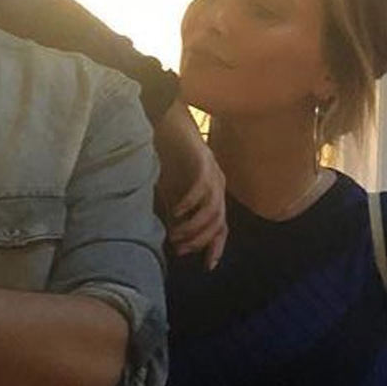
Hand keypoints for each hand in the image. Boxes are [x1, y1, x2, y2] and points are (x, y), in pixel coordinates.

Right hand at [153, 99, 226, 268]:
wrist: (166, 118)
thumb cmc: (167, 153)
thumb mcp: (172, 187)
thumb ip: (175, 209)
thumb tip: (171, 233)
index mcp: (213, 192)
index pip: (220, 226)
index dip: (215, 247)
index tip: (207, 266)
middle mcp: (218, 184)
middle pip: (218, 222)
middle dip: (200, 240)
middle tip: (179, 249)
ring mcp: (213, 172)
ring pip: (212, 209)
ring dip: (194, 226)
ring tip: (175, 234)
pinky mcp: (202, 159)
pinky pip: (201, 187)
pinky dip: (189, 202)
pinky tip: (175, 211)